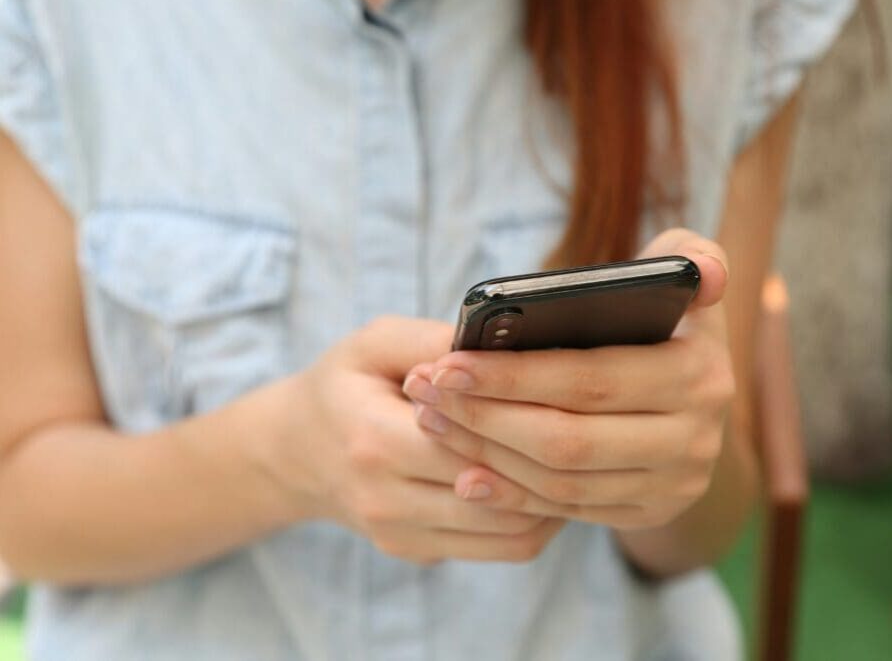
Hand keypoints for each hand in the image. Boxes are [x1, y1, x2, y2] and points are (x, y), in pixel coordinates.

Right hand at [265, 316, 563, 564]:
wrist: (297, 451)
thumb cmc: (344, 386)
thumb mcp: (374, 343)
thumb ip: (433, 340)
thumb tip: (502, 344)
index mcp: (373, 440)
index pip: (470, 443)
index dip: (523, 422)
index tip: (567, 397)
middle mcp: (385, 500)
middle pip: (498, 494)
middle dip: (550, 463)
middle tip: (592, 429)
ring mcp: (401, 535)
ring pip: (509, 534)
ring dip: (553, 499)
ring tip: (579, 458)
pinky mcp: (417, 553)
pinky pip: (498, 549)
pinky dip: (534, 519)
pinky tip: (549, 482)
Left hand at [402, 229, 733, 530]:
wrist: (694, 398)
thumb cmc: (666, 319)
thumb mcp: (684, 277)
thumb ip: (689, 254)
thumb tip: (704, 274)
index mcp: (699, 374)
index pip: (590, 380)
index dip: (513, 375)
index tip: (447, 363)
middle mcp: (694, 439)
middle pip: (567, 439)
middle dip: (485, 416)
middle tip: (425, 391)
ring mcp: (673, 484)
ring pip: (561, 480)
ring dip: (487, 454)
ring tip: (433, 420)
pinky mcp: (648, 512)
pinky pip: (568, 510)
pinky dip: (512, 494)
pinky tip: (466, 472)